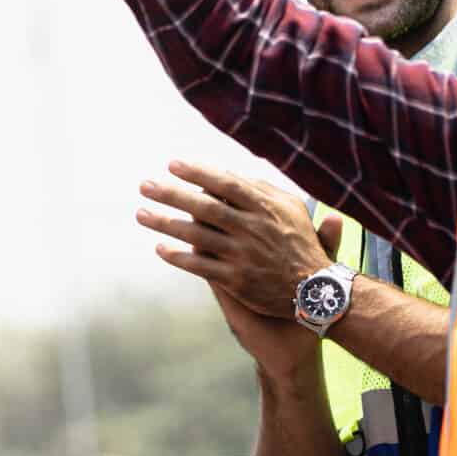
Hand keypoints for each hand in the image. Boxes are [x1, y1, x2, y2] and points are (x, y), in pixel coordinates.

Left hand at [138, 160, 338, 317]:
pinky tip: (160, 248)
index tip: (173, 165)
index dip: (198, 172)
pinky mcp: (236, 280)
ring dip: (165, 224)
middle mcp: (252, 229)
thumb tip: (233, 174)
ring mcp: (242, 255)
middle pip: (204, 207)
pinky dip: (178, 257)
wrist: (315, 290)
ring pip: (196, 236)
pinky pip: (200, 266)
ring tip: (141, 214)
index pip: (226, 183)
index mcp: (265, 207)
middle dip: (172, 194)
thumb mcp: (292, 208)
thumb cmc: (301, 243)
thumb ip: (263, 190)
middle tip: (145, 186)